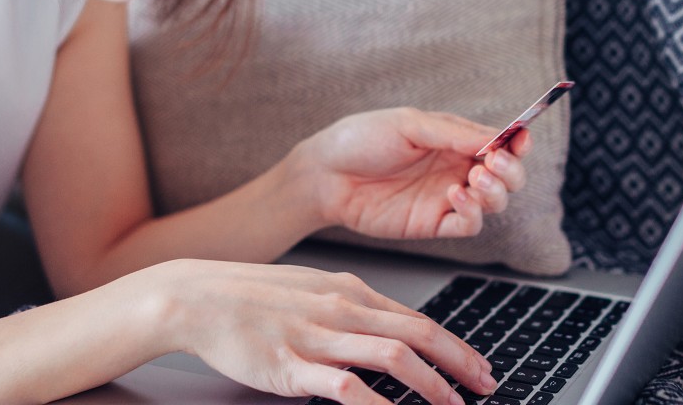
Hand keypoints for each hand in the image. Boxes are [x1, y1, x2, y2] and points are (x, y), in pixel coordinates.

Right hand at [154, 259, 496, 404]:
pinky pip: (344, 386)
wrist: (197, 297)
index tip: (478, 365)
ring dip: (431, 385)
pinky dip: (376, 404)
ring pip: (392, 356)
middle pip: (417, 335)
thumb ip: (350, 309)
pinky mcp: (291, 365)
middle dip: (459, 363)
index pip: (416, 319)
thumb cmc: (251, 297)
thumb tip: (387, 329)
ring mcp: (317, 336)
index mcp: (349, 290)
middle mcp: (341, 309)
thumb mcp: (311, 289)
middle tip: (485, 386)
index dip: (454, 344)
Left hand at [288, 108, 532, 239]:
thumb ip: (453, 133)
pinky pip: (469, 225)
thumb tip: (496, 139)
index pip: (502, 143)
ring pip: (495, 203)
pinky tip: (454, 195)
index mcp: (456, 139)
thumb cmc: (362, 139)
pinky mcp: (433, 223)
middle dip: (512, 171)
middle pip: (508, 176)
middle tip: (493, 164)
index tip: (519, 140)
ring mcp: (447, 197)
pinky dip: (472, 213)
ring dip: (496, 192)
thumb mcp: (408, 124)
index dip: (518, 143)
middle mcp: (457, 167)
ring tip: (475, 179)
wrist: (326, 174)